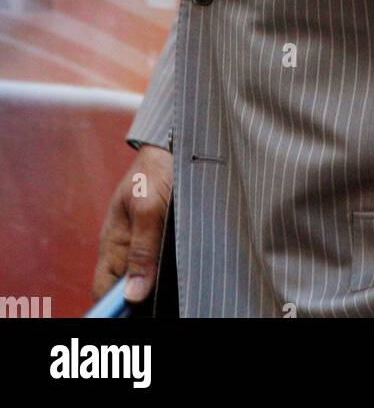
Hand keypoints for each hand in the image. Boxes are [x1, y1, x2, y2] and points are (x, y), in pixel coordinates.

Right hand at [92, 144, 172, 305]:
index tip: (137, 314)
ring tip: (178, 288)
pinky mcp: (163, 237)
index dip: (114, 308)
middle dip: (141, 300)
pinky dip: (171, 273)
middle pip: (125, 288)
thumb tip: (133, 295)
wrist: (176, 144)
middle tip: (165, 303)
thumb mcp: (149, 206)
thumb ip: (142, 249)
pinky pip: (162, 265)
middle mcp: (125, 246)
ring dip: (158, 286)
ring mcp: (143, 242)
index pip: (104, 289)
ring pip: (145, 278)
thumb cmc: (157, 169)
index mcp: (113, 241)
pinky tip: (186, 272)